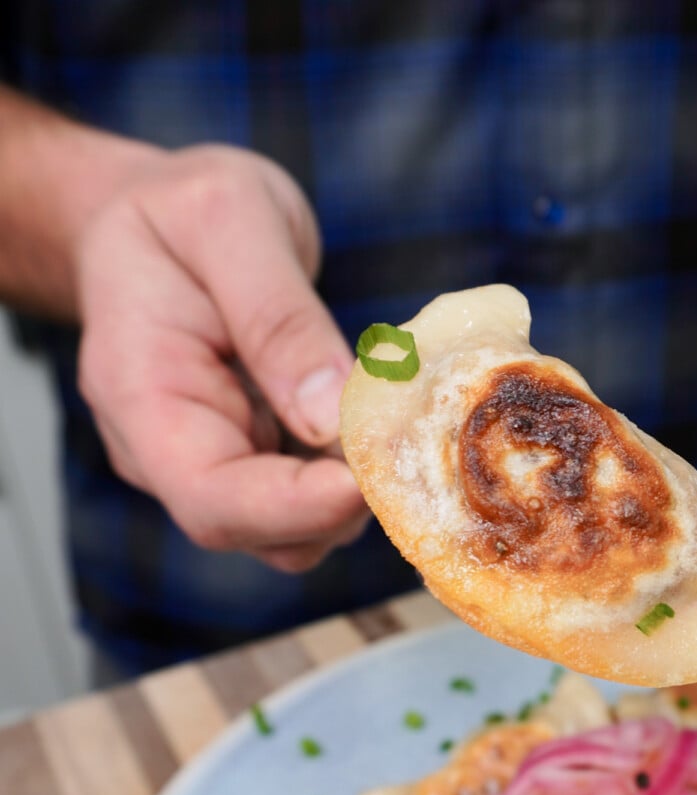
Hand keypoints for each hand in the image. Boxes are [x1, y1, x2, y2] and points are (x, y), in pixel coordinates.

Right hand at [74, 145, 368, 571]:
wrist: (163, 219)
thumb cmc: (181, 209)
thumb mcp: (230, 219)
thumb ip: (277, 316)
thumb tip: (329, 415)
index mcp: (141, 395)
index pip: (210, 497)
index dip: (293, 507)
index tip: (365, 481)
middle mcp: (169, 452)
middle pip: (259, 533)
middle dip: (339, 508)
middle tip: (405, 446)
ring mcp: (216, 464)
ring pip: (296, 533)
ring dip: (357, 498)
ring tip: (394, 421)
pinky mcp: (259, 463)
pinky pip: (314, 502)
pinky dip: (359, 479)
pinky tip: (386, 426)